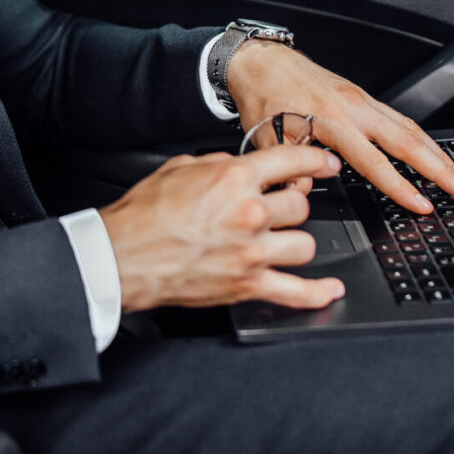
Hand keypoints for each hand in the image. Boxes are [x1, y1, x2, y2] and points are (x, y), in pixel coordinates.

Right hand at [98, 144, 344, 312]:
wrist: (124, 255)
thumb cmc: (144, 214)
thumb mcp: (179, 168)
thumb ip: (217, 163)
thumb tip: (237, 166)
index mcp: (233, 178)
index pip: (292, 161)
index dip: (316, 159)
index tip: (327, 164)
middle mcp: (249, 213)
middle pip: (301, 205)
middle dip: (291, 205)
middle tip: (278, 208)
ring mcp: (251, 251)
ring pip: (305, 244)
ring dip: (296, 241)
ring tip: (281, 240)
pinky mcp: (247, 284)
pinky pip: (296, 292)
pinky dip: (317, 293)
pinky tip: (329, 290)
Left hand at [227, 41, 453, 213]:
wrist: (260, 61)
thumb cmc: (263, 95)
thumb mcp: (267, 138)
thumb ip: (289, 168)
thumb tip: (304, 192)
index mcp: (331, 120)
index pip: (374, 162)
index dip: (401, 187)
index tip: (423, 205)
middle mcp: (354, 107)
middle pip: (409, 141)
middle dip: (441, 169)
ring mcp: (361, 100)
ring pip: (410, 128)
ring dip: (439, 154)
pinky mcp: (361, 97)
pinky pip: (400, 119)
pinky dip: (422, 137)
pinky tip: (432, 152)